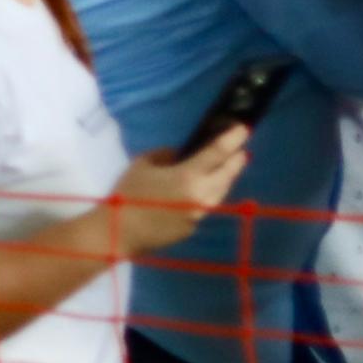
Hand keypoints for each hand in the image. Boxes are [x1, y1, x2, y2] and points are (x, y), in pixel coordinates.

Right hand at [110, 125, 252, 260]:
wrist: (119, 233)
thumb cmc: (127, 194)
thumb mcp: (142, 165)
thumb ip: (165, 157)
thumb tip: (178, 157)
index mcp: (188, 176)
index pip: (218, 153)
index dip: (233, 139)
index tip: (243, 129)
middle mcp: (201, 195)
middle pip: (227, 175)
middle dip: (236, 161)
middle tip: (241, 151)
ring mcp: (199, 214)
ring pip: (220, 193)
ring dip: (225, 179)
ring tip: (225, 170)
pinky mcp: (192, 227)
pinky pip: (204, 207)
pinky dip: (205, 196)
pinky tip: (195, 193)